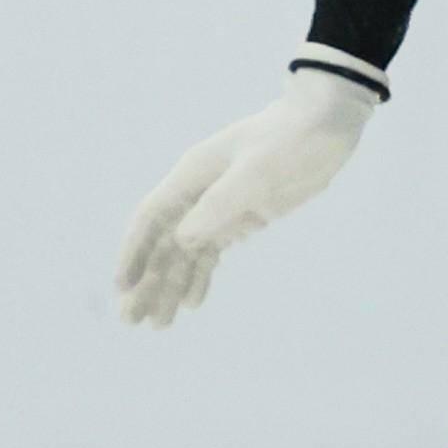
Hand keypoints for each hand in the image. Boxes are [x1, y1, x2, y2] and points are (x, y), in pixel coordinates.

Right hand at [117, 60, 382, 326]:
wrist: (325, 122)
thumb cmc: (289, 140)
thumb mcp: (257, 172)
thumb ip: (220, 205)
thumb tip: (182, 240)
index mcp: (192, 175)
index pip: (152, 219)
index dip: (134, 253)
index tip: (122, 288)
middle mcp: (198, 193)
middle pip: (164, 244)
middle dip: (147, 282)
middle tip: (133, 321)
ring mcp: (219, 206)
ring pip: (186, 253)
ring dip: (170, 286)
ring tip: (159, 324)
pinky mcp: (241, 216)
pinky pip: (212, 251)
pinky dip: (200, 276)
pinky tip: (192, 302)